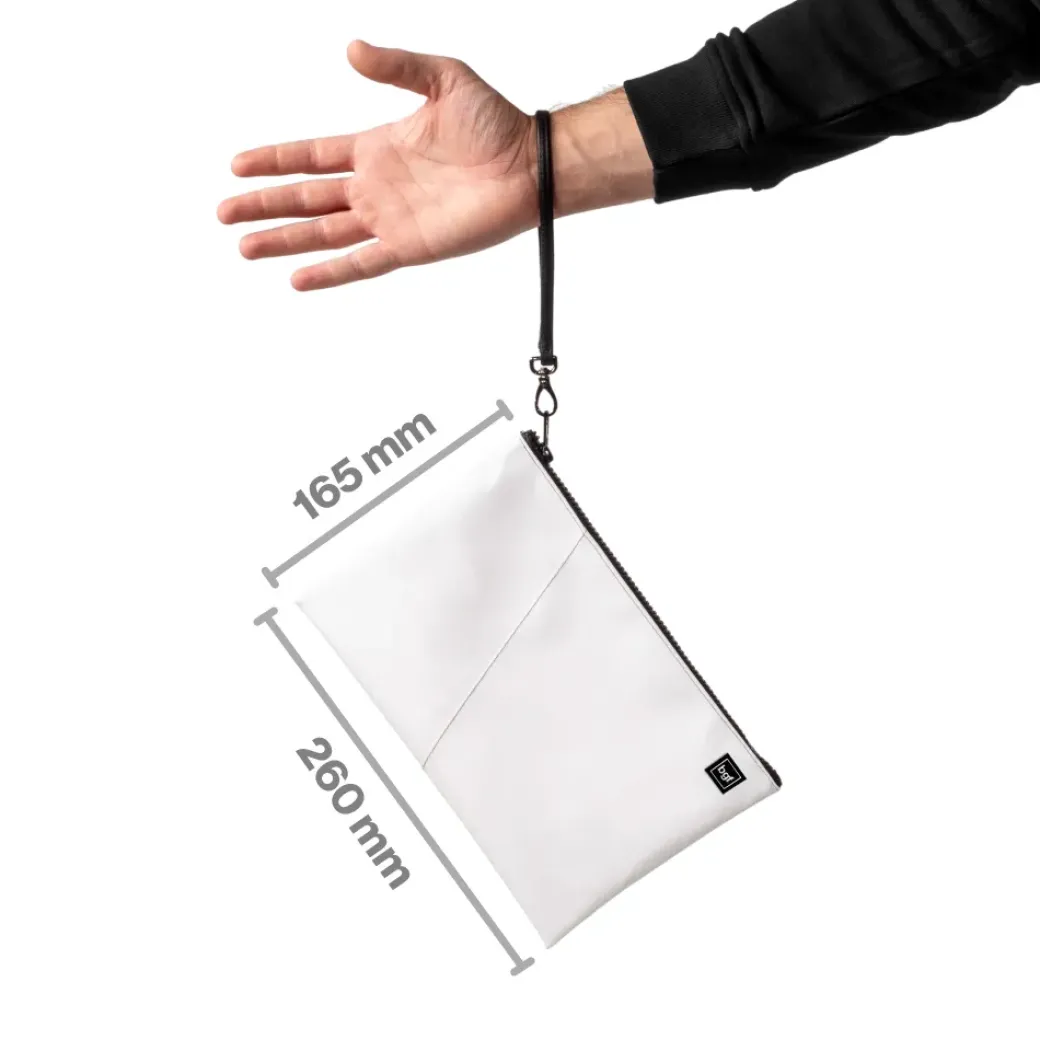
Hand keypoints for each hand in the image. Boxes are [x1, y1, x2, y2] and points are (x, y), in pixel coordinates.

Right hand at [217, 40, 538, 290]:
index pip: (311, 155)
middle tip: (225, 212)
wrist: (529, 166)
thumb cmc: (494, 123)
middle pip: (306, 198)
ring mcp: (389, 219)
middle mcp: (375, 187)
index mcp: (375, 148)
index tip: (238, 165)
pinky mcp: (409, 246)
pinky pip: (362, 262)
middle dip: (265, 205)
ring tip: (245, 246)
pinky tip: (298, 279)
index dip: (275, 160)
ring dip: (284, 240)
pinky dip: (330, 272)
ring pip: (323, 233)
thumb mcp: (442, 78)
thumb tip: (351, 48)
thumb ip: (396, 66)